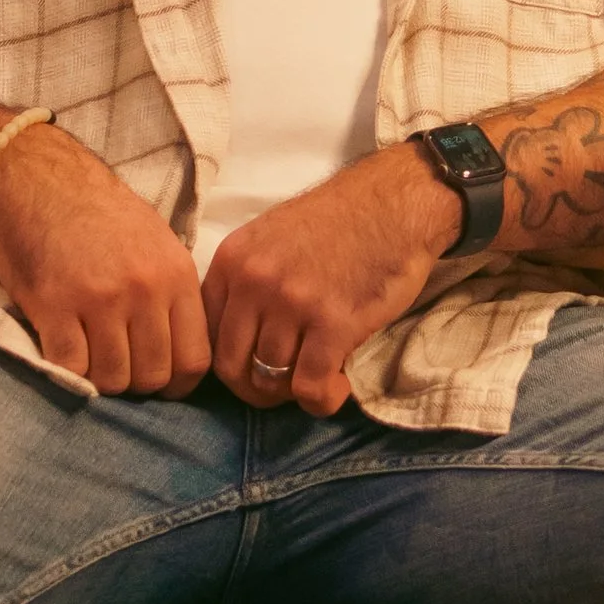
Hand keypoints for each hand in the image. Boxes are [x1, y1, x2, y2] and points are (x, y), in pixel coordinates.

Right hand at [0, 125, 211, 396]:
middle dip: (135, 385)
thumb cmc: (96, 213)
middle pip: (153, 376)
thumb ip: (171, 294)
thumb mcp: (156, 242)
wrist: (36, 179)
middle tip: (115, 367)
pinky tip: (61, 352)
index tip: (158, 384)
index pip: (194, 360)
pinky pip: (71, 367)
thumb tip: (179, 352)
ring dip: (100, 381)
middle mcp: (144, 289)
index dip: (176, 384)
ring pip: (113, 379)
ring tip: (88, 358)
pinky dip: (67, 372)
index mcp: (175, 275)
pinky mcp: (54, 305)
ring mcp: (100, 298)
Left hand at [201, 146, 458, 415]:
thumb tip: (238, 340)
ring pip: (271, 380)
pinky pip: (310, 387)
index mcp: (232, 261)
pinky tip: (337, 384)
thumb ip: (246, 283)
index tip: (256, 366)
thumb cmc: (338, 222)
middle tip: (285, 386)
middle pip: (232, 368)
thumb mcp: (269, 239)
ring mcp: (292, 303)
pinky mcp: (333, 324)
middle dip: (257, 389)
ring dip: (295, 392)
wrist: (396, 203)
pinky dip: (323, 399)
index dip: (232, 361)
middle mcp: (254, 282)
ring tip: (319, 378)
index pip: (206, 336)